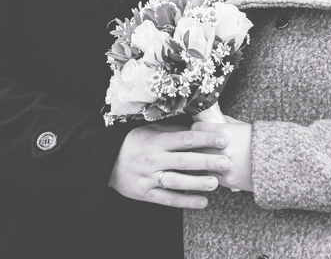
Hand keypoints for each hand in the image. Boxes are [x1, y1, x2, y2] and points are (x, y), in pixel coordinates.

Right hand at [108, 124, 231, 208]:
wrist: (105, 160)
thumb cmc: (132, 142)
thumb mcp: (150, 130)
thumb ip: (172, 131)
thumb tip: (198, 129)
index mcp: (156, 141)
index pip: (184, 138)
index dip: (205, 138)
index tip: (223, 139)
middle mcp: (154, 159)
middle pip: (183, 160)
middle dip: (206, 161)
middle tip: (226, 162)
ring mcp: (149, 177)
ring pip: (176, 181)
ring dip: (197, 182)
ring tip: (215, 183)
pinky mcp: (146, 193)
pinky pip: (168, 198)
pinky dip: (185, 201)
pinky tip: (202, 202)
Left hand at [191, 119, 253, 191]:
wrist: (277, 161)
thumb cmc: (259, 141)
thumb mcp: (243, 126)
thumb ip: (227, 122)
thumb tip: (214, 117)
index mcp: (224, 131)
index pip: (196, 129)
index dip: (196, 131)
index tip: (196, 133)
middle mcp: (222, 148)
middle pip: (196, 146)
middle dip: (196, 146)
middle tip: (195, 146)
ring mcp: (225, 165)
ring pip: (202, 163)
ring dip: (202, 160)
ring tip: (204, 157)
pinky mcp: (228, 180)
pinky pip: (211, 176)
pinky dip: (212, 172)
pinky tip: (215, 169)